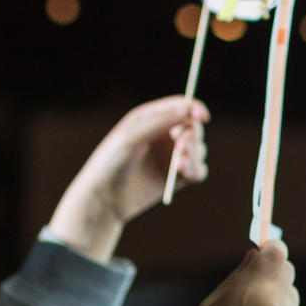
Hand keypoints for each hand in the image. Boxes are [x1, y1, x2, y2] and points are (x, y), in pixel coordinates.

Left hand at [49, 96, 210, 261]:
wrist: (103, 199)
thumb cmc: (111, 162)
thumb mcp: (132, 136)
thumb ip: (160, 120)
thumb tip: (189, 107)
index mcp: (151, 118)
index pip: (181, 106)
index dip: (194, 109)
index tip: (202, 117)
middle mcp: (163, 136)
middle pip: (193, 128)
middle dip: (192, 137)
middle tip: (181, 148)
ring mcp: (170, 157)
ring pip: (199, 150)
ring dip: (194, 155)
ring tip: (179, 165)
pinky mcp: (176, 179)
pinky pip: (198, 171)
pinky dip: (195, 170)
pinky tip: (183, 173)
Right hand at [185, 241, 305, 305]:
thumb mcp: (212, 305)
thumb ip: (237, 277)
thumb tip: (255, 255)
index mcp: (251, 290)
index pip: (277, 252)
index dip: (270, 250)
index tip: (264, 254)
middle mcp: (275, 303)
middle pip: (287, 271)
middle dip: (272, 275)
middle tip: (254, 289)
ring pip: (292, 295)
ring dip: (278, 299)